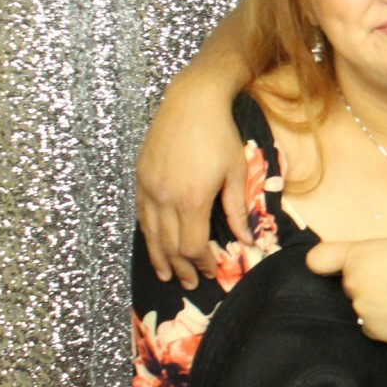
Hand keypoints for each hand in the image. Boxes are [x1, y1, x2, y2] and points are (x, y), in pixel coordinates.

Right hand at [135, 84, 252, 287]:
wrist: (191, 102)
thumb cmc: (220, 135)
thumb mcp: (237, 172)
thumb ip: (238, 209)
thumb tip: (247, 239)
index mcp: (191, 199)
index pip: (191, 246)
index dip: (201, 263)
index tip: (211, 271)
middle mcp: (164, 198)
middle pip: (168, 246)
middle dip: (180, 267)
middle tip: (188, 283)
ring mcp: (148, 188)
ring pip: (149, 234)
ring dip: (159, 257)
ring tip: (166, 274)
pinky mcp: (140, 178)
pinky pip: (140, 215)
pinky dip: (147, 234)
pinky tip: (153, 243)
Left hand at [306, 238, 386, 341]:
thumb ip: (371, 255)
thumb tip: (364, 265)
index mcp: (358, 256)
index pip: (319, 259)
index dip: (326, 263)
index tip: (331, 268)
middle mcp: (352, 282)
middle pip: (350, 285)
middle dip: (366, 285)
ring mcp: (360, 308)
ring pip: (361, 307)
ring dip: (376, 305)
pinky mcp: (372, 330)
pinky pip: (372, 326)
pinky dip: (384, 322)